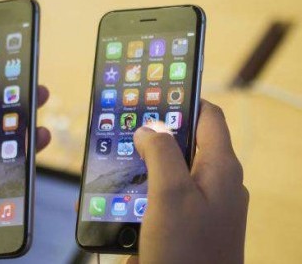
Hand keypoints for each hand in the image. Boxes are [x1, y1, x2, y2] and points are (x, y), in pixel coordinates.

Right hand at [130, 100, 248, 263]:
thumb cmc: (187, 253)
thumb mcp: (170, 194)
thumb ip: (161, 153)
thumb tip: (150, 128)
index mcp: (221, 168)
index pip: (208, 116)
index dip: (183, 99)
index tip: (156, 91)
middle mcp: (216, 182)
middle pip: (186, 142)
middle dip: (156, 134)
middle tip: (128, 126)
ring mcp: (203, 204)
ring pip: (172, 169)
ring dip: (145, 163)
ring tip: (117, 158)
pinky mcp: (187, 222)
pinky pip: (165, 194)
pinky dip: (144, 188)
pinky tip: (120, 193)